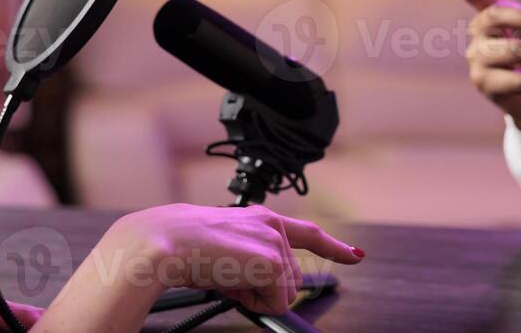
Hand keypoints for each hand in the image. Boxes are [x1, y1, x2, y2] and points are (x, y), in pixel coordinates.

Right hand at [107, 203, 365, 315]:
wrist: (165, 243)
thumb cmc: (182, 247)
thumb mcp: (225, 253)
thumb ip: (250, 264)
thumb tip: (264, 292)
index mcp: (261, 219)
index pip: (309, 234)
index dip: (334, 247)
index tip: (355, 256)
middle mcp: (273, 226)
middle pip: (292, 279)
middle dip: (264, 290)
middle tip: (229, 279)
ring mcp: (275, 243)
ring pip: (285, 292)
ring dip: (256, 296)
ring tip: (225, 277)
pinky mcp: (272, 262)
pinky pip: (275, 302)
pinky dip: (253, 302)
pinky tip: (230, 283)